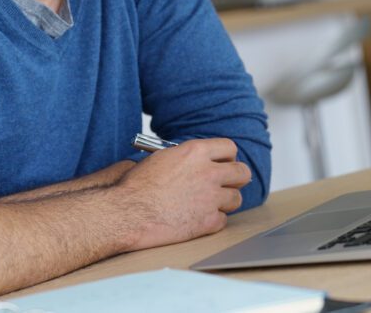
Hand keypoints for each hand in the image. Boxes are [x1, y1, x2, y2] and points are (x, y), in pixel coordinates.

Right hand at [115, 138, 251, 249]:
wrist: (127, 212)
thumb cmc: (138, 185)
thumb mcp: (163, 157)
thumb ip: (187, 157)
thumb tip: (198, 162)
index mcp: (196, 152)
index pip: (229, 148)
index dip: (227, 157)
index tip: (223, 163)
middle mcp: (208, 172)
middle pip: (242, 172)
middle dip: (236, 178)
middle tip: (226, 184)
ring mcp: (211, 198)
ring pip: (236, 198)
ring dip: (225, 201)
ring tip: (210, 204)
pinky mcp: (208, 222)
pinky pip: (223, 220)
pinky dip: (213, 221)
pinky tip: (198, 219)